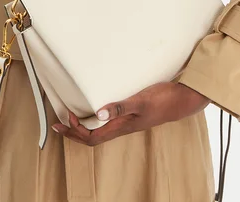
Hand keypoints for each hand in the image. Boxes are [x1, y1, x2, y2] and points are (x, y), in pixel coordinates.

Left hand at [51, 81, 210, 145]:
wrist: (182, 101)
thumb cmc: (163, 100)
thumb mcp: (140, 101)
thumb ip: (121, 106)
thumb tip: (99, 113)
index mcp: (121, 127)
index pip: (91, 138)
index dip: (75, 132)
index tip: (64, 119)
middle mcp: (122, 127)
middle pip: (92, 137)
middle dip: (74, 133)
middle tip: (58, 125)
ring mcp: (127, 122)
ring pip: (100, 131)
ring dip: (83, 127)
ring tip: (71, 118)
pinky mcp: (132, 115)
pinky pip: (109, 122)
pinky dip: (97, 119)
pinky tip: (96, 109)